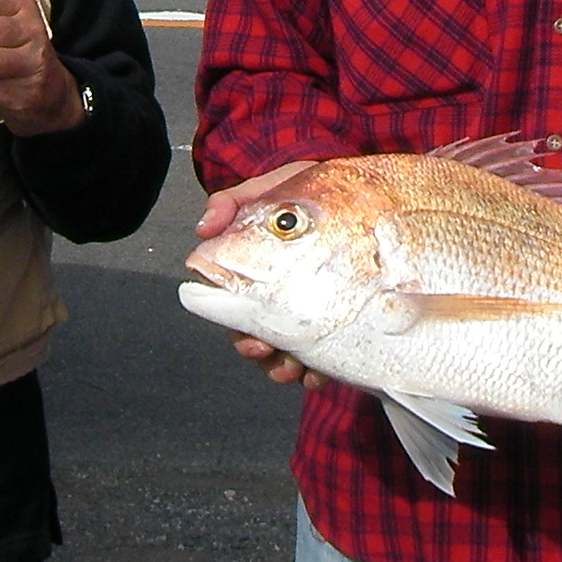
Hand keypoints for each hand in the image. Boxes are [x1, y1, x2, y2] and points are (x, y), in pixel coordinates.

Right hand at [194, 160, 325, 386]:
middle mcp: (278, 300)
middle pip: (259, 341)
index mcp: (257, 277)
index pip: (238, 314)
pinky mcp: (336, 322)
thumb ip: (232, 203)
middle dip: (262, 355)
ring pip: (286, 355)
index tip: (252, 340)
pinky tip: (319, 373)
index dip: (241, 333)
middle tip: (271, 353)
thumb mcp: (269, 188)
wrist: (359, 192)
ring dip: (285, 368)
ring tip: (296, 368)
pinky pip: (322, 358)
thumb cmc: (306, 194)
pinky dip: (316, 371)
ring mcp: (307, 314)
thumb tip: (202, 229)